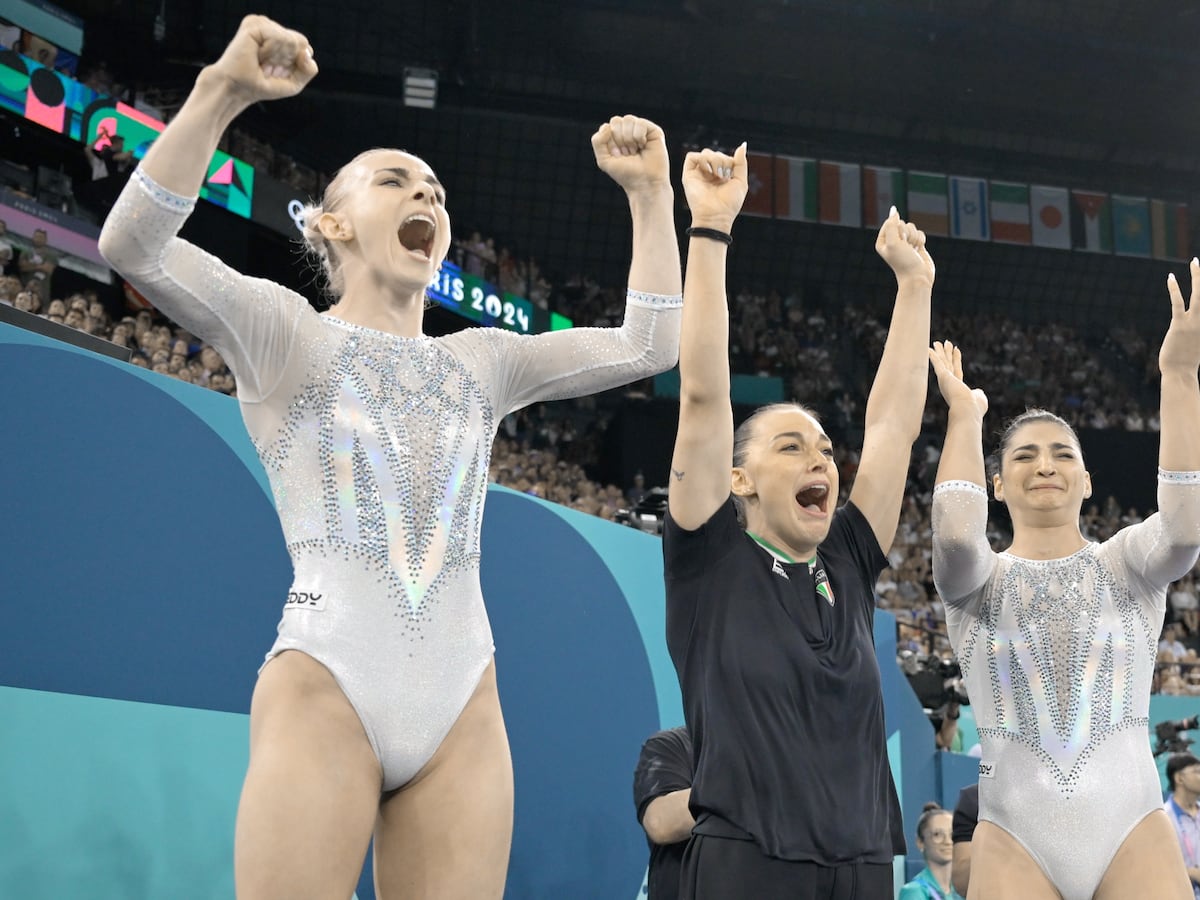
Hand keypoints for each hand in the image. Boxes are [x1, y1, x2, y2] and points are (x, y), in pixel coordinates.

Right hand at [201, 15, 317, 104]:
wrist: (235, 88)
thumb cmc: (260, 86)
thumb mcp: (293, 83)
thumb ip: (308, 70)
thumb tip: (307, 52)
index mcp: (280, 38)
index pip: (304, 45)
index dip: (295, 64)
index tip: (275, 70)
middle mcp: (271, 27)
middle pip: (300, 42)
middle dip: (287, 61)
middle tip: (266, 66)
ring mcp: (262, 23)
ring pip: (291, 39)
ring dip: (278, 57)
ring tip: (260, 60)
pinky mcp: (254, 24)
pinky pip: (279, 37)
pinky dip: (271, 52)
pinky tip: (257, 55)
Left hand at [591, 115, 669, 193]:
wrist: (645, 183)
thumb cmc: (625, 174)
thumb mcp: (604, 160)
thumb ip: (597, 141)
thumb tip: (607, 126)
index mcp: (615, 138)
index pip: (607, 127)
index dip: (610, 142)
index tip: (617, 156)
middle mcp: (627, 132)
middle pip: (616, 121)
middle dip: (619, 139)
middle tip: (627, 154)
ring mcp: (640, 130)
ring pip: (628, 119)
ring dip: (629, 139)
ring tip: (635, 151)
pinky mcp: (653, 131)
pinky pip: (640, 123)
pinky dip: (639, 136)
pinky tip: (643, 146)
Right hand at [681, 144, 747, 231]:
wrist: (716, 216)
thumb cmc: (729, 204)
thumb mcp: (740, 181)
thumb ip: (741, 163)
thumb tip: (743, 145)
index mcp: (719, 175)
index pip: (724, 156)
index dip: (729, 161)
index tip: (730, 175)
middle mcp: (708, 174)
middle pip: (714, 153)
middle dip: (722, 160)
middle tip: (723, 176)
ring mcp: (698, 174)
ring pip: (705, 153)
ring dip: (714, 160)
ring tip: (717, 175)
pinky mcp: (688, 175)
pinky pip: (692, 156)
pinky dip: (702, 159)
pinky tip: (708, 171)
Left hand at [876, 207, 934, 285]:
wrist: (917, 277)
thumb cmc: (903, 261)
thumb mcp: (893, 242)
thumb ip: (892, 224)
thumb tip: (894, 209)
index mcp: (882, 241)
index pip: (891, 221)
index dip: (898, 229)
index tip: (899, 241)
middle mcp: (892, 241)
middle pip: (902, 223)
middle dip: (907, 234)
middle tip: (906, 247)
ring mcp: (905, 243)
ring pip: (912, 227)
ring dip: (914, 238)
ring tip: (912, 250)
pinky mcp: (916, 244)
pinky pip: (920, 233)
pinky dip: (921, 241)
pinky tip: (918, 250)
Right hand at [929, 341, 987, 416]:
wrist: (967, 410)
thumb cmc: (974, 408)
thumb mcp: (980, 398)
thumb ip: (978, 393)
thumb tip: (978, 392)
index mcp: (957, 389)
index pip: (957, 371)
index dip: (956, 360)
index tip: (956, 349)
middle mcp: (949, 384)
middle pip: (947, 365)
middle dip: (946, 354)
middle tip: (943, 343)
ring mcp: (945, 380)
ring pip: (942, 363)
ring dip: (940, 352)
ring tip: (938, 342)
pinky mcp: (943, 377)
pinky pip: (938, 364)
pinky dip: (933, 356)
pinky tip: (929, 348)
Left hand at [1160, 258, 1199, 374]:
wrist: (1180, 372)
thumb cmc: (1188, 359)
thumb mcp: (1197, 341)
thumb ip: (1197, 328)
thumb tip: (1195, 320)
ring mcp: (1194, 322)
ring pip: (1199, 294)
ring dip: (1198, 276)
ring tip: (1195, 261)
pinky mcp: (1180, 324)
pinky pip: (1177, 303)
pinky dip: (1174, 290)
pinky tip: (1171, 278)